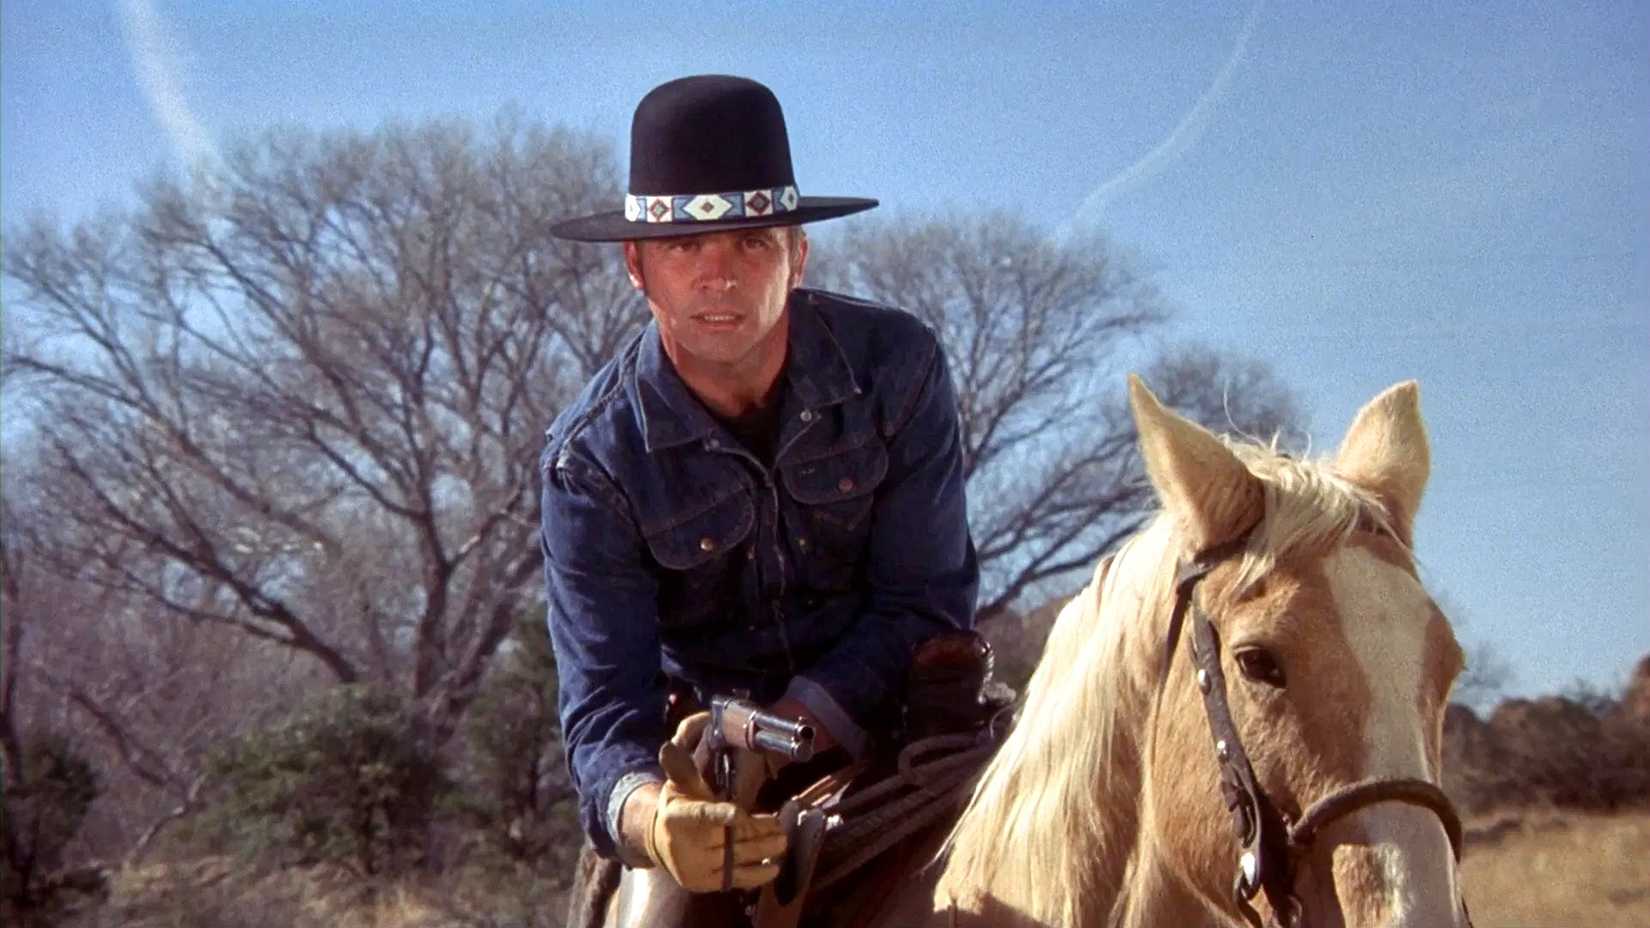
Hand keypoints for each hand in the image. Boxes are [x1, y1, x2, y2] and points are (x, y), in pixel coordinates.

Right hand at [645, 712, 787, 891]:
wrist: (658, 841)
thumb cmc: (677, 804)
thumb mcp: (678, 782)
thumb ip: (684, 764)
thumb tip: (687, 730)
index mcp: (677, 815)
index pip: (702, 814)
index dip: (720, 815)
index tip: (739, 814)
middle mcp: (684, 844)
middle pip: (730, 836)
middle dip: (758, 830)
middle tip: (780, 823)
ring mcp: (695, 867)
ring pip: (737, 857)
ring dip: (764, 849)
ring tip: (782, 839)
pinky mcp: (705, 884)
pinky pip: (736, 880)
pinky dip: (758, 874)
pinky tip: (774, 866)